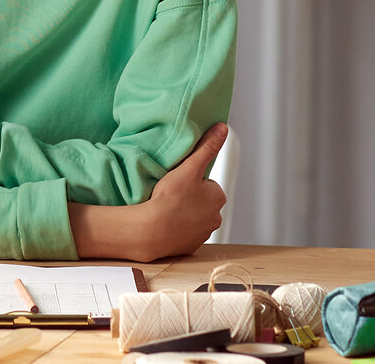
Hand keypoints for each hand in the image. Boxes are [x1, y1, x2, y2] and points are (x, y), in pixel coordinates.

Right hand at [135, 124, 228, 256]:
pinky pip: (184, 233)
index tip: (177, 182)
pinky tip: (166, 223)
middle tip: (170, 194)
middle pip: (201, 201)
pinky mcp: (190, 246)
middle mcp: (216, 218)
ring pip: (193, 217)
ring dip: (183, 213)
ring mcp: (203, 234)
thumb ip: (206, 147)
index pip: (206, 183)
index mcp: (218, 197)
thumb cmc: (170, 198)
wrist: (151, 231)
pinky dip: (177, 228)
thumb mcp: (189, 167)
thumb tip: (223, 128)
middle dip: (189, 197)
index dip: (190, 180)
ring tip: (166, 209)